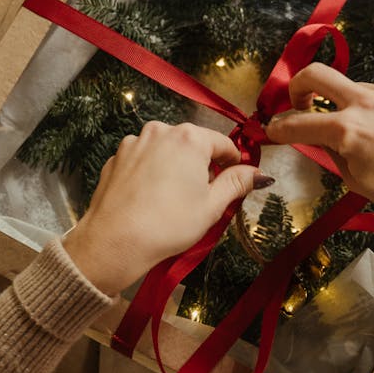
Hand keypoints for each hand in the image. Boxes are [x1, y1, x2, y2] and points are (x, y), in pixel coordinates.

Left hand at [61, 122, 270, 294]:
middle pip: (193, 144)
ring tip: (173, 200)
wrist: (113, 242)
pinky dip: (151, 173)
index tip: (235, 182)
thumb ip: (237, 183)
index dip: (233, 163)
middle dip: (201, 165)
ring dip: (175, 167)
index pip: (223, 144)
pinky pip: (143, 160)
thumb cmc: (169, 224)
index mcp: (190, 138)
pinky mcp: (116, 157)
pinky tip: (149, 199)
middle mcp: (161, 131)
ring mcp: (134, 142)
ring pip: (166, 150)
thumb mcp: (212, 206)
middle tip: (202, 197)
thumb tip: (260, 174)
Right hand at [266, 64, 373, 243]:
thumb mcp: (357, 180)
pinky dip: (369, 111)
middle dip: (296, 87)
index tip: (270, 130)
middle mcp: (364, 102)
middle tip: (297, 105)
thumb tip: (315, 140)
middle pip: (315, 75)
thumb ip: (331, 154)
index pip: (296, 123)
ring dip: (340, 104)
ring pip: (350, 88)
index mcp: (346, 129)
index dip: (277, 128)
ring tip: (354, 135)